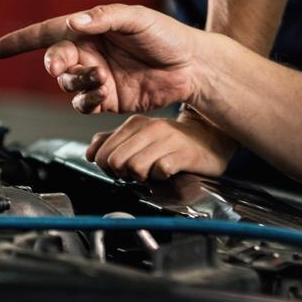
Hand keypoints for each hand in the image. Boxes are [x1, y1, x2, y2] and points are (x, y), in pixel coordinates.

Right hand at [0, 4, 203, 114]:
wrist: (192, 67)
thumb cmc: (167, 36)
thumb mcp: (137, 18)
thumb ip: (105, 18)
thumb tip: (75, 21)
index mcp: (90, 29)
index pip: (48, 33)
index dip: (21, 41)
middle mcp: (90, 52)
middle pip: (56, 61)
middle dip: (57, 64)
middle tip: (65, 66)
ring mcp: (98, 77)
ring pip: (68, 86)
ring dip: (77, 83)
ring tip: (99, 79)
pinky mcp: (108, 99)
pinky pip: (83, 104)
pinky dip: (86, 102)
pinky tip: (102, 95)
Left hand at [87, 115, 236, 181]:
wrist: (211, 138)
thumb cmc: (172, 141)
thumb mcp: (140, 137)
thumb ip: (112, 142)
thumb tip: (90, 153)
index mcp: (135, 123)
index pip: (102, 153)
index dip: (107, 168)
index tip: (120, 169)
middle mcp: (150, 128)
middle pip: (115, 161)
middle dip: (122, 174)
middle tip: (136, 173)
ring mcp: (168, 140)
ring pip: (135, 167)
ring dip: (141, 177)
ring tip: (152, 172)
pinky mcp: (184, 154)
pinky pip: (160, 171)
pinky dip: (160, 178)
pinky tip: (167, 172)